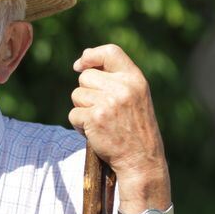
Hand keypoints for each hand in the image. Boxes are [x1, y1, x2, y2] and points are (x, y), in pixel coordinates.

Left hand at [69, 44, 170, 212]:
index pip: (110, 52)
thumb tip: (81, 61)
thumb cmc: (135, 129)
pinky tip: (95, 133)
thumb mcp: (135, 97)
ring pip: (77, 95)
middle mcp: (123, 87)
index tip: (79, 65)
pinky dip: (79, 126)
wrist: (141, 160)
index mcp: (135, 79)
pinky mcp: (95, 118)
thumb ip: (114, 78)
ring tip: (101, 123)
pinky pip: (73, 114)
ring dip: (83, 110)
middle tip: (102, 111)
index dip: (91, 56)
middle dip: (87, 93)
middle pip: (86, 77)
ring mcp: (108, 102)